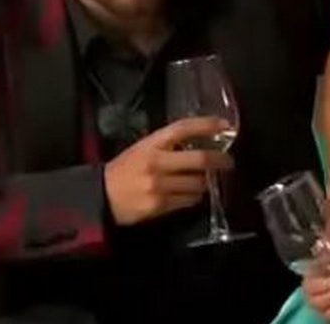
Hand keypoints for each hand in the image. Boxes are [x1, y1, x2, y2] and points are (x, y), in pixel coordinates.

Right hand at [103, 117, 234, 225]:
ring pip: (198, 183)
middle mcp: (157, 163)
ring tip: (203, 180)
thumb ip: (168, 145)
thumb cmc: (124, 170)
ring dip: (205, 182)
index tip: (225, 125)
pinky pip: (189, 200)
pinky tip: (190, 193)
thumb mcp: (142, 149)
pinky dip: (195, 196)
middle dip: (220, 161)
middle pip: (200, 159)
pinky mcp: (160, 205)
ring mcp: (159, 186)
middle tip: (229, 162)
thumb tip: (202, 143)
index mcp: (151, 145)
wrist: (100, 196)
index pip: (183, 128)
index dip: (206, 125)